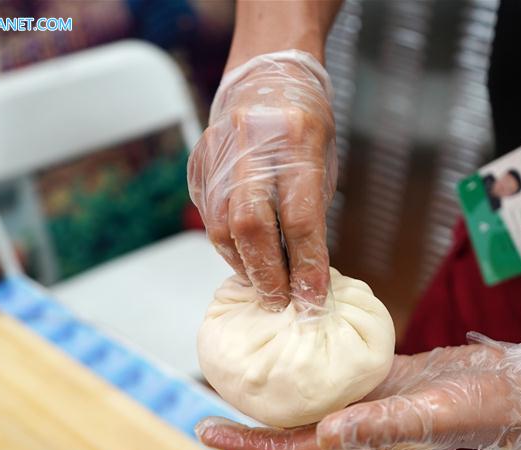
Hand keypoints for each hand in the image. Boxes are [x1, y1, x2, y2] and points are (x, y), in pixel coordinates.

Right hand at [188, 50, 336, 311]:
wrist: (265, 77)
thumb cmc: (305, 125)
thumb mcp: (322, 162)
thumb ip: (310, 214)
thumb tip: (304, 274)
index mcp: (295, 141)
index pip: (300, 219)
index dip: (307, 268)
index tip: (312, 301)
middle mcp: (252, 146)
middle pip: (251, 226)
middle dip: (266, 274)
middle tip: (280, 301)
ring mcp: (218, 154)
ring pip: (222, 227)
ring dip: (244, 264)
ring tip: (264, 283)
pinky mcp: (199, 164)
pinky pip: (209, 216)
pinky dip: (228, 244)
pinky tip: (244, 256)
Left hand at [195, 333, 520, 449]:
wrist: (517, 390)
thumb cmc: (481, 407)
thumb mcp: (431, 413)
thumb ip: (380, 424)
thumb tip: (322, 433)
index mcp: (362, 436)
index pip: (291, 447)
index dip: (249, 443)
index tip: (205, 429)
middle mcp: (358, 419)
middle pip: (290, 421)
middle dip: (250, 413)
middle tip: (210, 389)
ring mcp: (370, 397)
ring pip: (311, 392)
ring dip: (278, 379)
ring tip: (246, 354)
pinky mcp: (385, 374)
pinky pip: (337, 365)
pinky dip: (313, 353)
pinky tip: (298, 330)